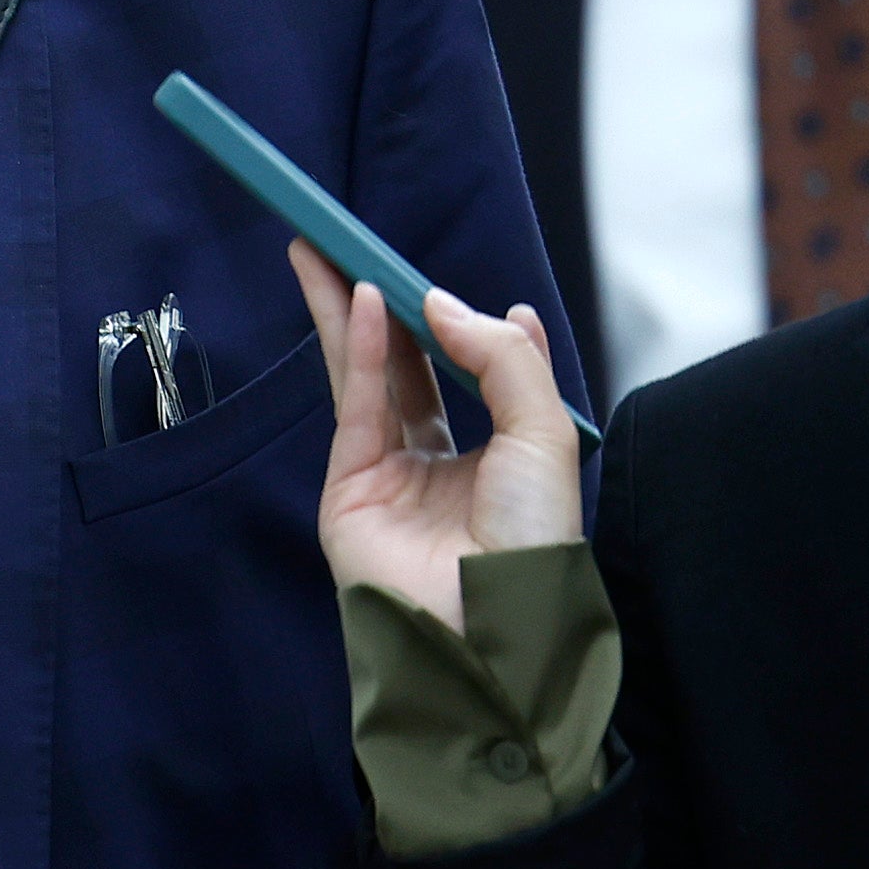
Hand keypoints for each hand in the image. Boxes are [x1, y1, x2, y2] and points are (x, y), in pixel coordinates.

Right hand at [298, 244, 584, 629]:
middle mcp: (442, 466)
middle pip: (407, 367)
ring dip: (351, 312)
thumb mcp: (543, 433)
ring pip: (369, 377)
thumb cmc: (531, 540)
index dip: (458, 327)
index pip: (472, 376)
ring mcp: (391, 477)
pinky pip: (357, 405)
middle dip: (382, 305)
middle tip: (353, 247)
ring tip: (325, 253)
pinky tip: (365, 304)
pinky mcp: (350, 489)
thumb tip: (442, 303)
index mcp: (497, 459)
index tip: (444, 286)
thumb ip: (502, 357)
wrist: (487, 622)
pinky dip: (360, 350)